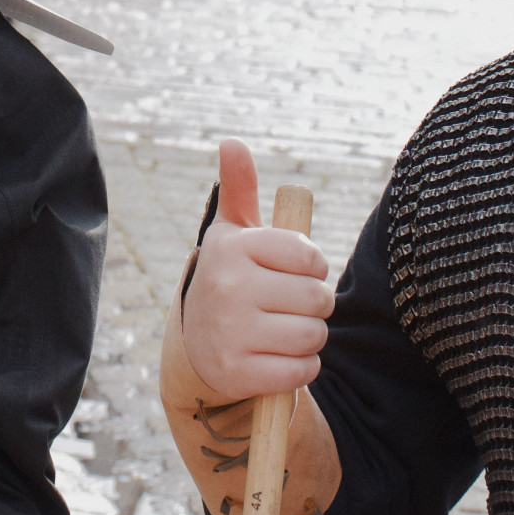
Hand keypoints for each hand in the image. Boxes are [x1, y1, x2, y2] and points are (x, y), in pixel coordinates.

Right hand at [180, 139, 332, 399]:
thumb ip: (240, 188)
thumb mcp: (233, 234)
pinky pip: (302, 370)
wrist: (196, 343)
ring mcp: (230, 332)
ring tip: (285, 330)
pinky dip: (302, 367)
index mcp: (232, 248)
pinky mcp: (237, 372)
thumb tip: (232, 142)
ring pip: (313, 335)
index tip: (295, 272)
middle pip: (317, 298)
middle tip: (291, 306)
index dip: (313, 268)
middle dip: (315, 305)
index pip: (310, 256)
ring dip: (310, 337)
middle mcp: (228, 286)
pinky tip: (280, 357)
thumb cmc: (230, 278)